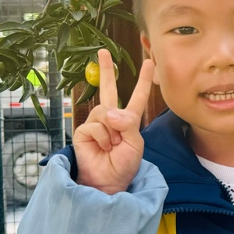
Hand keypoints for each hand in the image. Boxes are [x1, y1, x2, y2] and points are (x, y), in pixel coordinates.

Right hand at [72, 48, 154, 195]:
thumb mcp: (135, 143)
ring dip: (112, 131)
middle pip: (109, 89)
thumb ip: (128, 124)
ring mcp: (96, 123)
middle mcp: (111, 118)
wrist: (108, 182)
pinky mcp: (84, 130)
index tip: (150, 62)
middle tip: (103, 51)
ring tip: (112, 145)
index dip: (143, 80)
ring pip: (105, 111)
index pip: (137, 96)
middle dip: (107, 70)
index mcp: (129, 120)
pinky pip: (96, 125)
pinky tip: (102, 148)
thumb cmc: (124, 165)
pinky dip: (102, 138)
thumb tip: (111, 113)